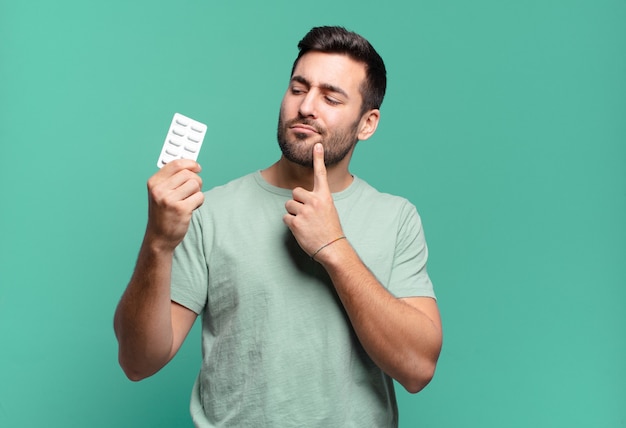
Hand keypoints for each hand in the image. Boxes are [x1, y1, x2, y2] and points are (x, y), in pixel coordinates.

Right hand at [145, 159, 203, 250]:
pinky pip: (200, 196)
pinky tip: (191, 208)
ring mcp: (169, 200)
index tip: (197, 167)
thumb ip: (172, 179)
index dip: (190, 163)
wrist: (159, 238)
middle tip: (193, 190)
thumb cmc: (163, 214)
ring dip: (197, 192)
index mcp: (154, 183)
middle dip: (196, 181)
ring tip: (189, 201)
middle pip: (188, 173)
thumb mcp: (160, 193)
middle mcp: (159, 190)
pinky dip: (199, 202)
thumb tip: (191, 165)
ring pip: (195, 184)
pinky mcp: (181, 209)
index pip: (176, 164)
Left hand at [283, 143, 344, 257]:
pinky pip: (285, 217)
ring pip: (289, 205)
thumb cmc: (330, 229)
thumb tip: (301, 197)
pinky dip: (291, 224)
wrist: (331, 247)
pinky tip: (301, 230)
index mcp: (324, 196)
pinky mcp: (295, 222)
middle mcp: (314, 201)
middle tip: (306, 214)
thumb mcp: (328, 210)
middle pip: (295, 192)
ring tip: (305, 223)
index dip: (318, 159)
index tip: (317, 145)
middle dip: (297, 202)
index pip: (320, 174)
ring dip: (293, 213)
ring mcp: (304, 211)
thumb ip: (317, 200)